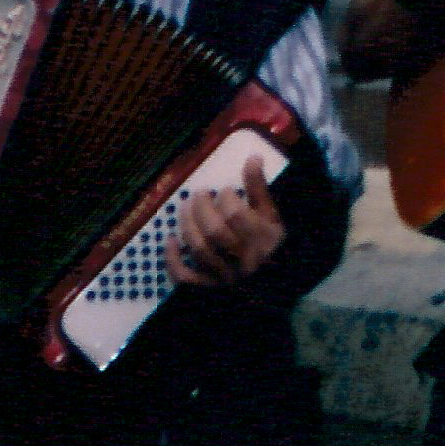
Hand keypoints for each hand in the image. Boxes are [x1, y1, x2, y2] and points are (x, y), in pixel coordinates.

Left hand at [168, 154, 285, 286]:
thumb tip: (252, 157)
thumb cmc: (274, 246)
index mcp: (262, 239)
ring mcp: (223, 275)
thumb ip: (260, 189)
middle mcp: (241, 258)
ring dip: (187, 224)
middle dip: (202, 208)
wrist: (273, 286)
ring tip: (184, 206)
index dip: (226, 198)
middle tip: (200, 193)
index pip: (236, 216)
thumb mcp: (273, 217)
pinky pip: (186, 278)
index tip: (226, 190)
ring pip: (198, 250)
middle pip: (213, 232)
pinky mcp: (208, 288)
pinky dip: (173, 259)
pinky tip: (170, 240)